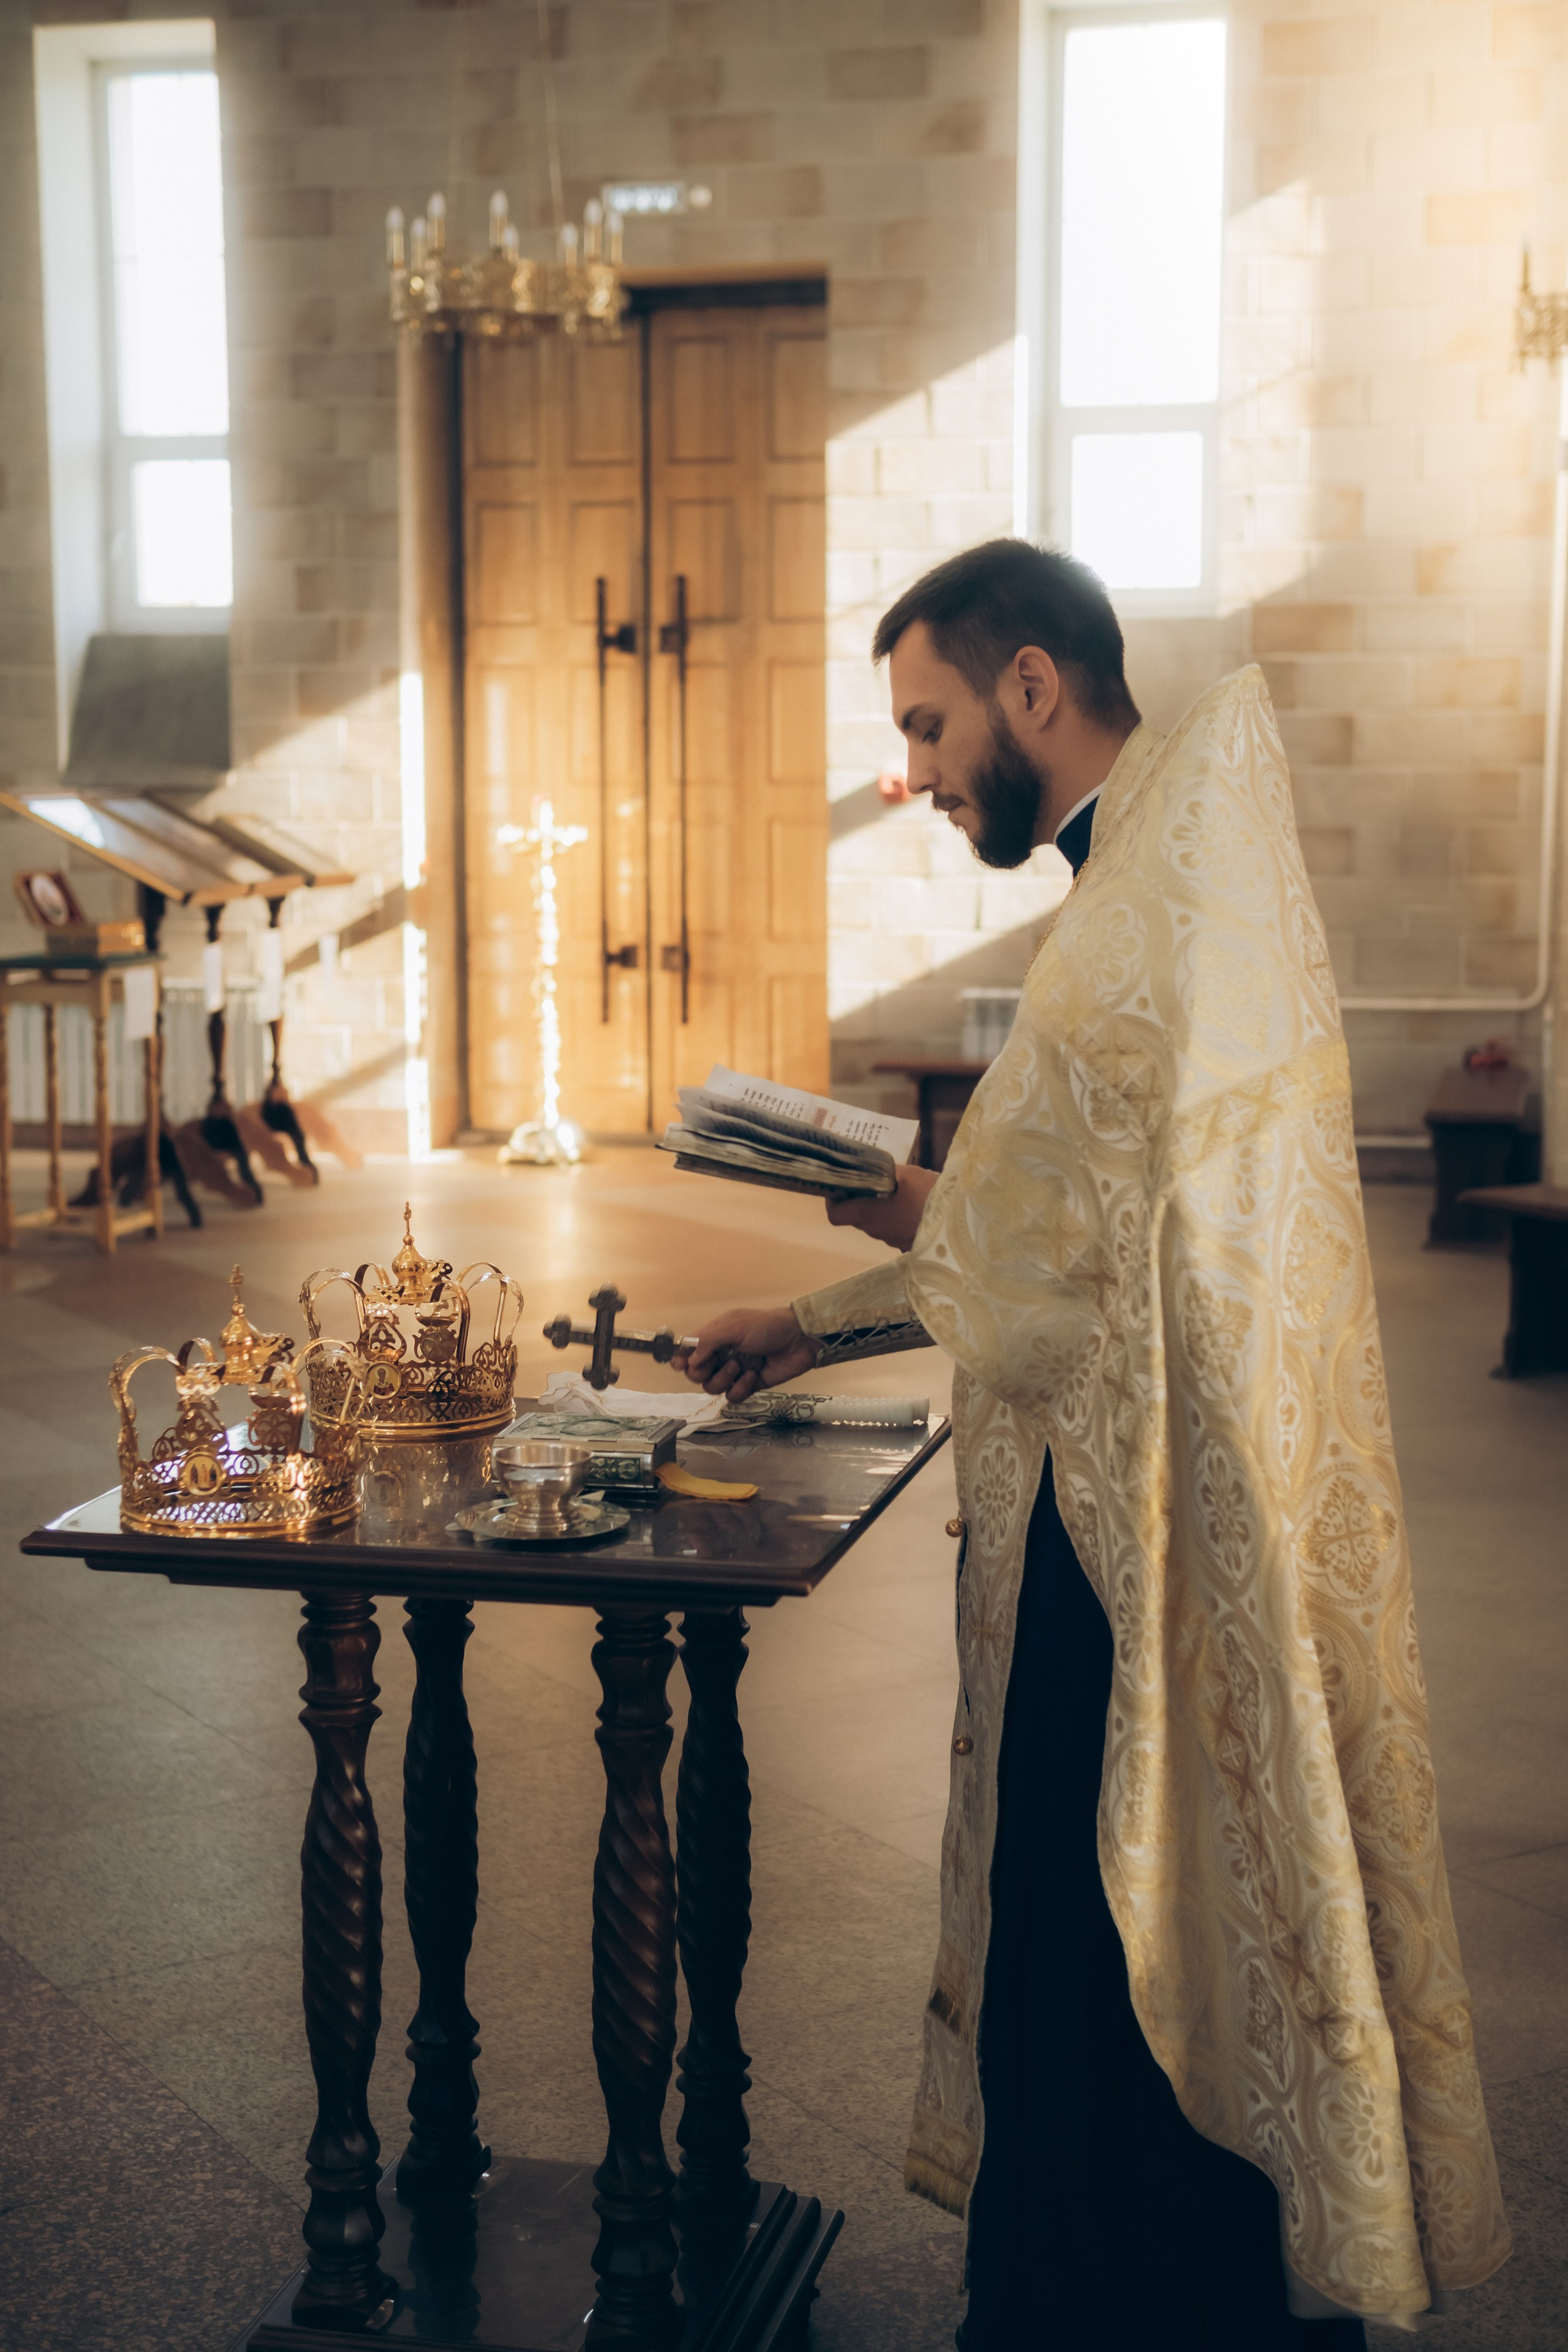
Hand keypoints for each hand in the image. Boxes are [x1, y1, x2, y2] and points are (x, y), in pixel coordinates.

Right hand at [672, 1307, 819, 1402]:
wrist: (799, 1340)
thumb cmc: (767, 1326)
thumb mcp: (735, 1326)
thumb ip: (709, 1341)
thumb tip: (689, 1360)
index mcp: (715, 1337)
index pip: (688, 1351)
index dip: (680, 1359)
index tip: (681, 1364)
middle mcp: (721, 1355)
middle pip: (695, 1374)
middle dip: (701, 1372)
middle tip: (715, 1364)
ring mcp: (734, 1372)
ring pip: (712, 1387)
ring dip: (723, 1378)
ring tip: (740, 1366)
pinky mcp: (749, 1385)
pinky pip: (732, 1396)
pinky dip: (740, 1388)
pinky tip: (753, 1375)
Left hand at [825, 1164, 938, 1250]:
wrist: (959, 1223)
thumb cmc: (928, 1195)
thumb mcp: (906, 1174)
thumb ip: (884, 1172)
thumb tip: (872, 1169)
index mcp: (868, 1213)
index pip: (835, 1215)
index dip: (834, 1201)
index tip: (842, 1186)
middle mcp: (875, 1230)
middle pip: (856, 1217)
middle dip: (860, 1200)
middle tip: (873, 1181)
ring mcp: (891, 1240)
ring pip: (875, 1224)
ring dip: (880, 1209)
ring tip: (897, 1191)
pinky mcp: (907, 1244)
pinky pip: (893, 1230)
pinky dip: (896, 1218)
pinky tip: (911, 1205)